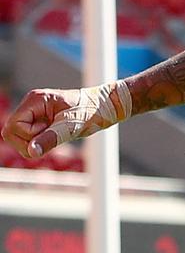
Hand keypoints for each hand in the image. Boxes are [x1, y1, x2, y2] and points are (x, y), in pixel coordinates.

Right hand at [2, 82, 130, 158]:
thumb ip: (50, 139)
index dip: (29, 136)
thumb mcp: (71, 127)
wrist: (106, 107)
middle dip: (30, 142)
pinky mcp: (40, 120)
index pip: (13, 127)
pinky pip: (31, 138)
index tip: (50, 132)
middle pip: (10, 132)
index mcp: (35, 100)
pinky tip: (57, 135)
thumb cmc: (91, 112)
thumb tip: (31, 152)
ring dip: (36, 142)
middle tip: (55, 135)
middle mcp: (31, 105)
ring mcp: (34, 112)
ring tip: (58, 134)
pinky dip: (42, 142)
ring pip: (19, 137)